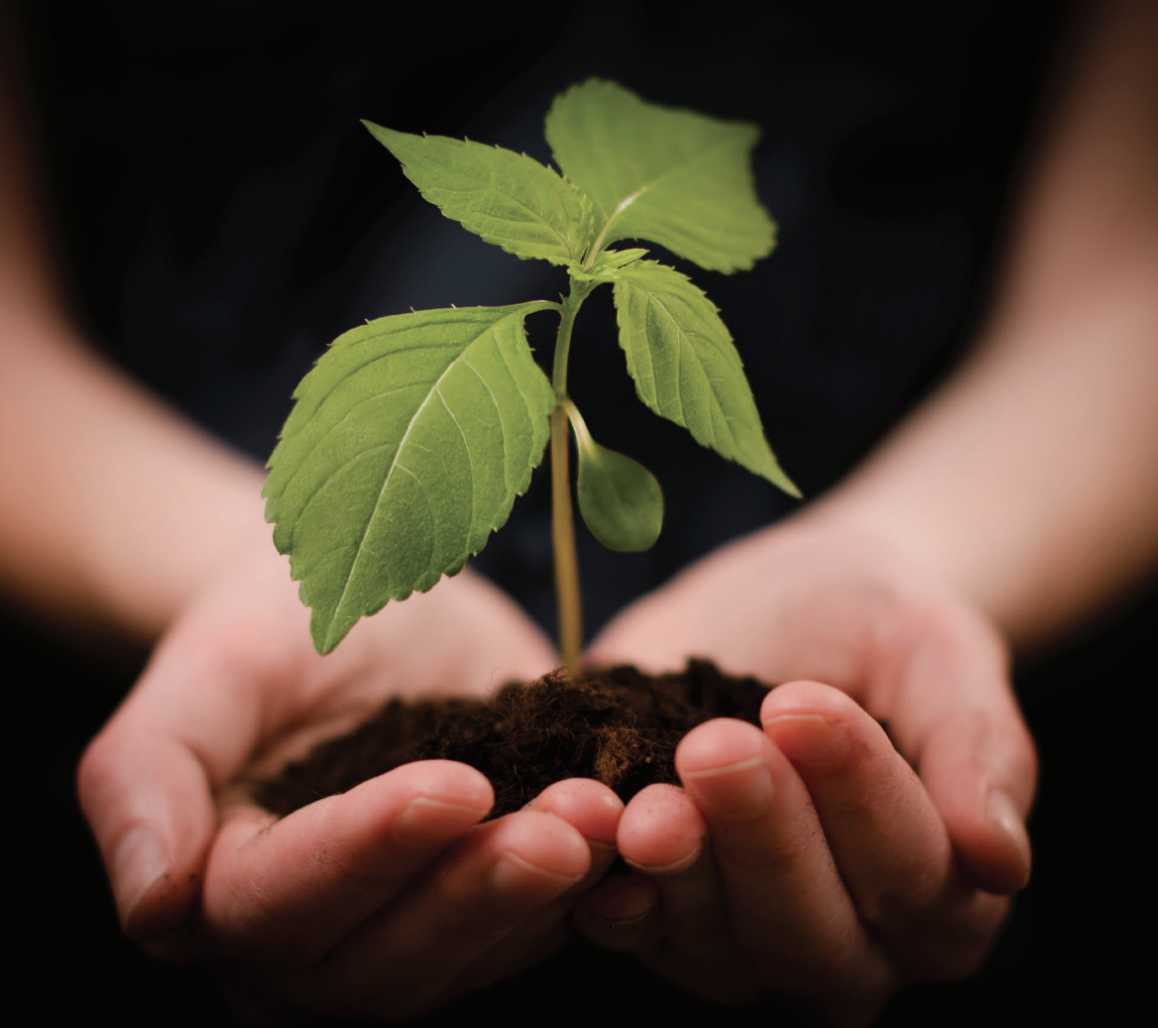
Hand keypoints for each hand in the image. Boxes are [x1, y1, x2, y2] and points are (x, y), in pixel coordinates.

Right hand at [78, 527, 621, 1019]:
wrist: (360, 593)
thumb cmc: (271, 621)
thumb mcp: (210, 667)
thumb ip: (148, 776)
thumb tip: (153, 904)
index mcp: (223, 890)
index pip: (283, 903)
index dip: (368, 853)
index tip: (453, 787)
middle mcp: (312, 938)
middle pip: (387, 960)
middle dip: (478, 893)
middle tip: (566, 824)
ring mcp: (408, 924)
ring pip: (472, 955)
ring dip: (545, 894)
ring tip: (610, 817)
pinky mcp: (487, 895)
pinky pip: (538, 921)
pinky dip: (591, 886)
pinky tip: (641, 831)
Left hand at [576, 518, 1035, 1025]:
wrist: (788, 606)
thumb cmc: (880, 627)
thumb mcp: (940, 654)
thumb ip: (978, 747)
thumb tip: (1000, 859)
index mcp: (944, 894)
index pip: (912, 871)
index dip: (858, 795)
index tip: (804, 706)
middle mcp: (852, 941)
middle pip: (812, 930)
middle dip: (762, 837)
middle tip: (718, 746)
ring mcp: (750, 937)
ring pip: (723, 946)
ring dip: (683, 875)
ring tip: (650, 804)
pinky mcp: (666, 910)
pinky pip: (641, 929)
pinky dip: (613, 893)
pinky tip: (595, 841)